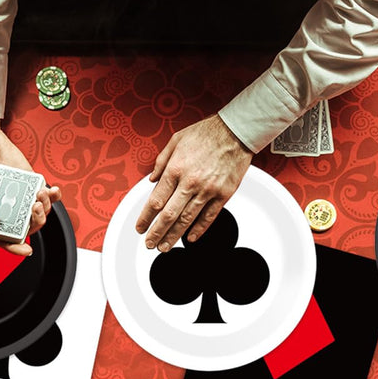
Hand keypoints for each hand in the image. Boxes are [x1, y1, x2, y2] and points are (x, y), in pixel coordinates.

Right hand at [0, 118, 59, 257]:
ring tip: (39, 193)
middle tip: (34, 207)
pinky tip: (52, 190)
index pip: (2, 237)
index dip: (14, 247)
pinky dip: (53, 196)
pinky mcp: (31, 184)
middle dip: (35, 222)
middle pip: (26, 227)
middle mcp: (7, 208)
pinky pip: (47, 196)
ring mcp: (21, 197)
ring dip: (44, 208)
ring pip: (39, 213)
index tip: (26, 250)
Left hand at [136, 114, 252, 251]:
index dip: (146, 217)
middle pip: (169, 215)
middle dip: (157, 232)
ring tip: (165, 246)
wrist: (236, 132)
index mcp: (175, 169)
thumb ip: (161, 161)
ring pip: (187, 219)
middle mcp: (190, 182)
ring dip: (174, 236)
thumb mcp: (176, 140)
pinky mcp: (223, 194)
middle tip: (150, 243)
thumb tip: (152, 179)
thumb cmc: (207, 133)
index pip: (156, 200)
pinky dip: (198, 230)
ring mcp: (208, 190)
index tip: (141, 227)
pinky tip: (189, 238)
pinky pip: (209, 217)